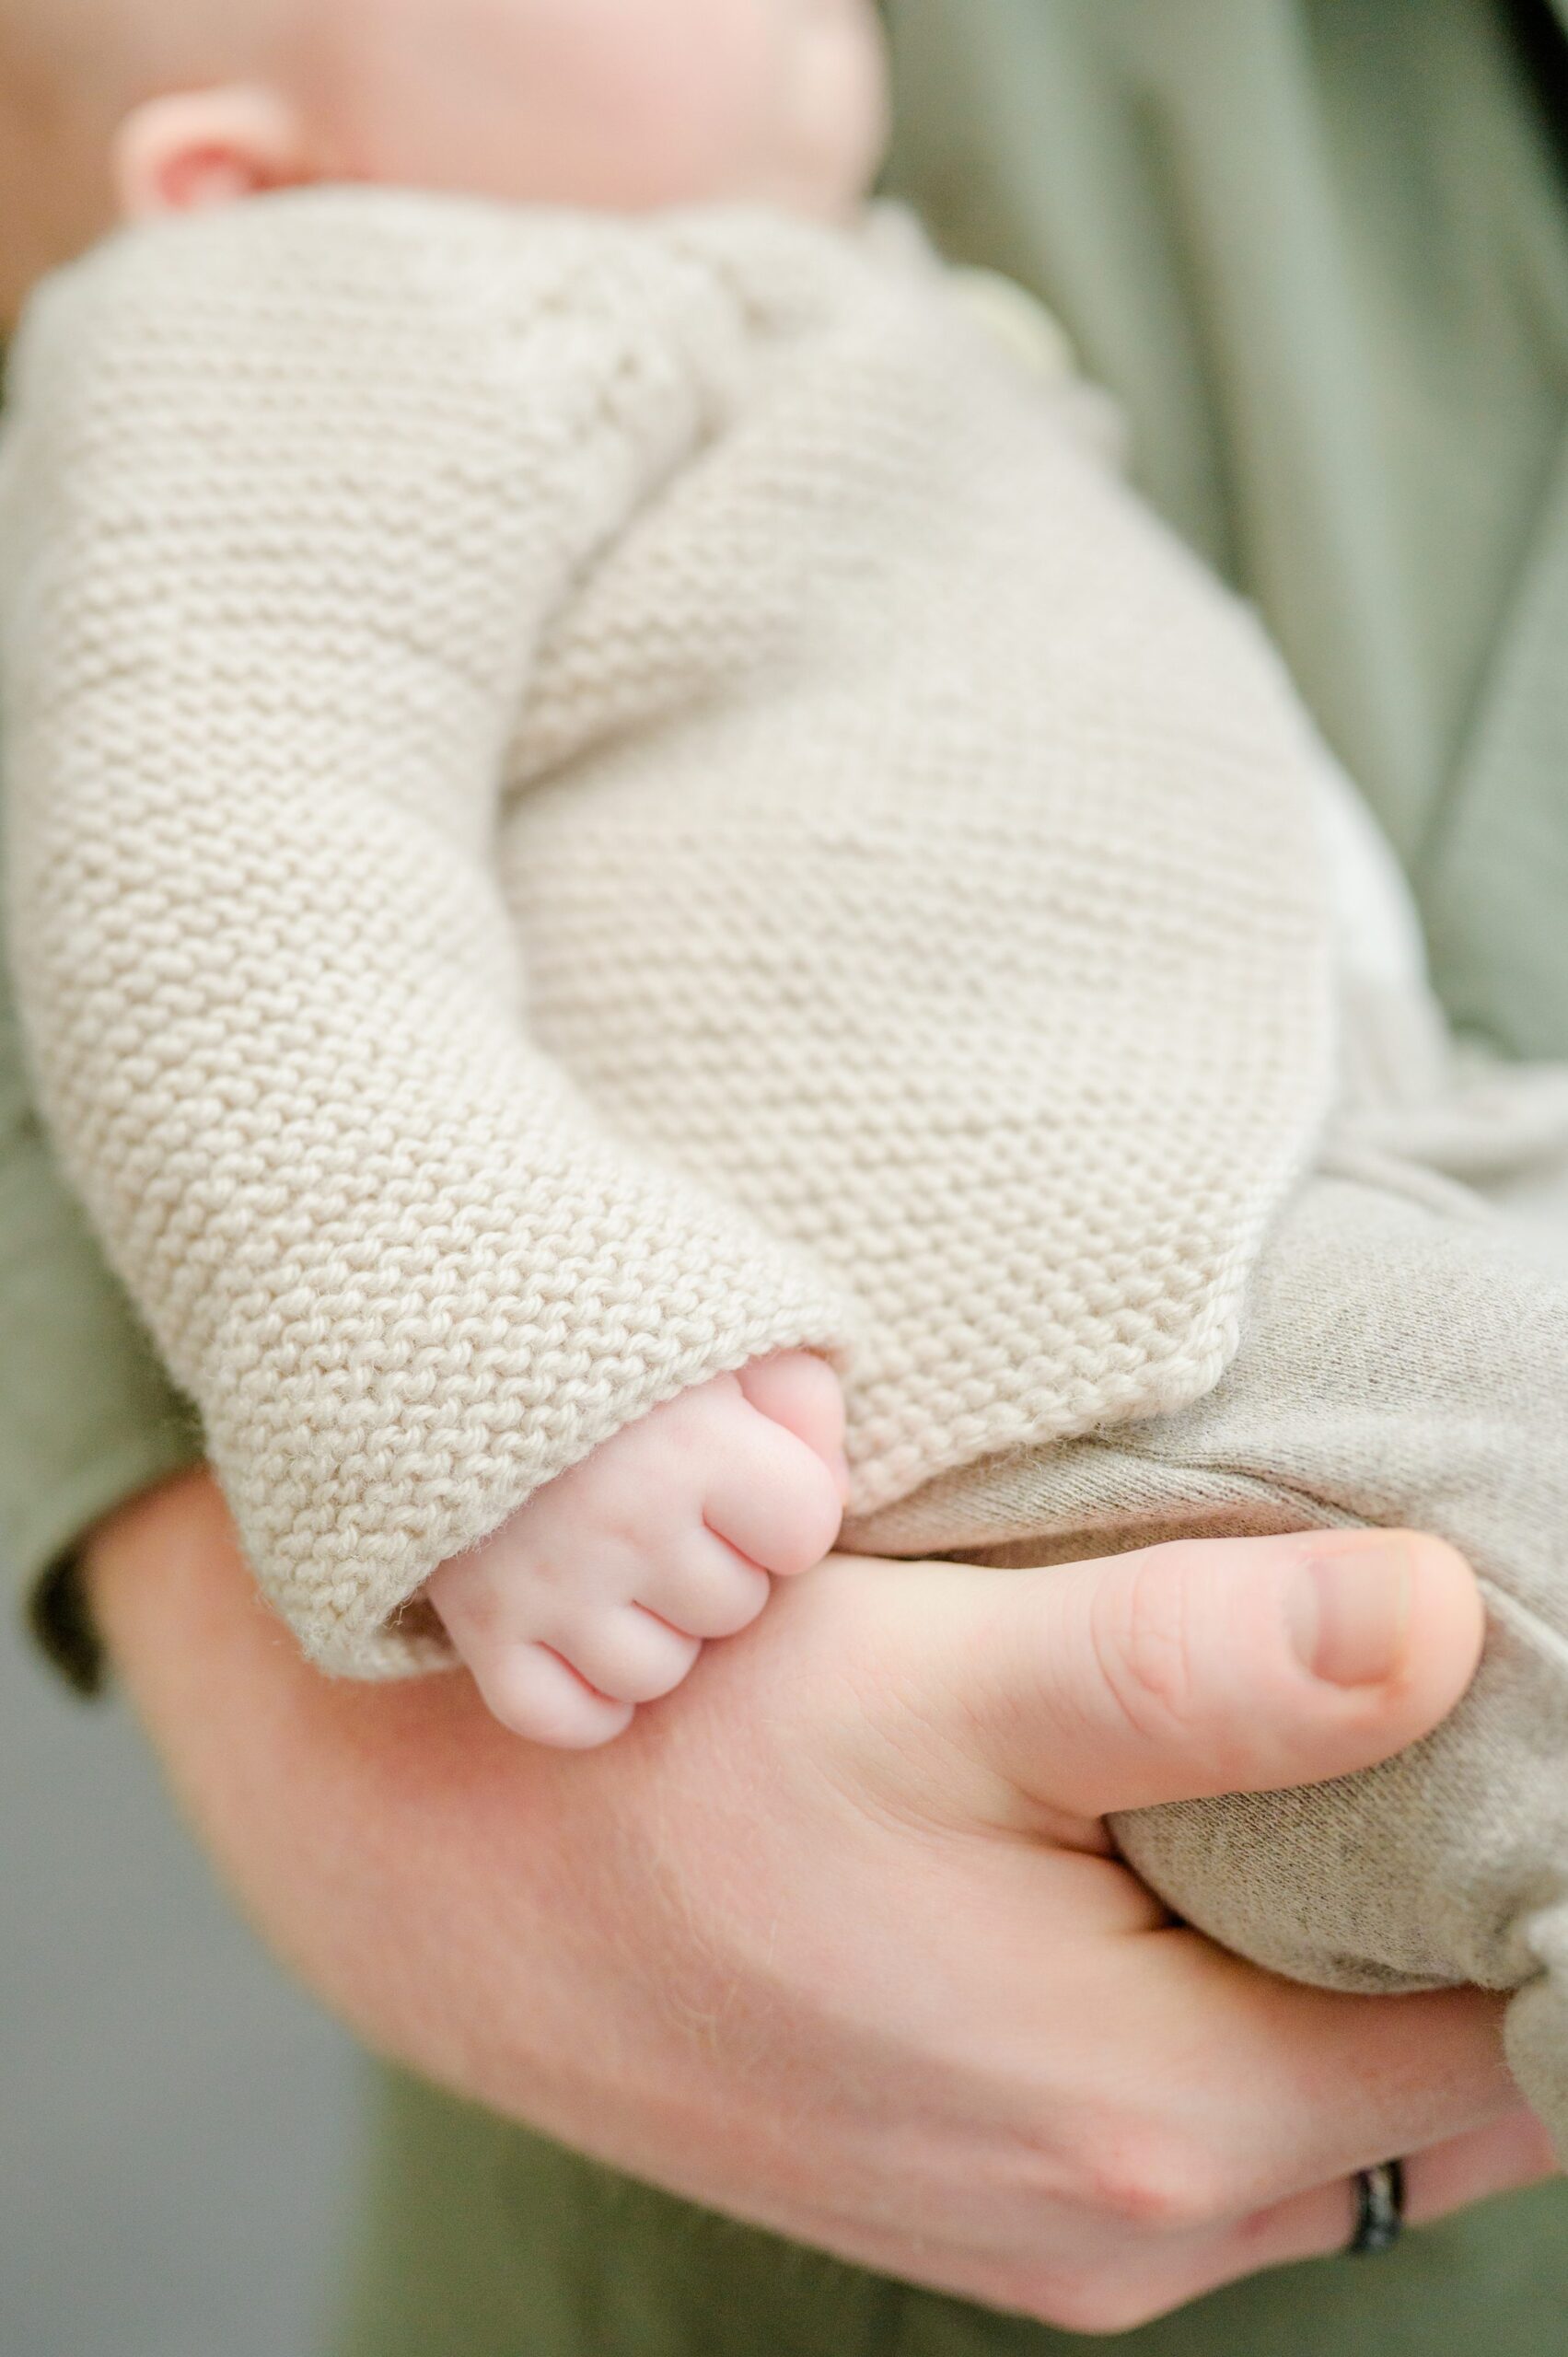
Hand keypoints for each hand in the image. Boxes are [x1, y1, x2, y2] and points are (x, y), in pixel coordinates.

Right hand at [89, 1475, 1553, 2332]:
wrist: (426, 1865)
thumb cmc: (673, 1762)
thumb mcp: (936, 1680)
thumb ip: (1204, 1668)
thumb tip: (1451, 1624)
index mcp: (1146, 2123)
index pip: (1493, 2047)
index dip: (1541, 1888)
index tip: (1530, 1743)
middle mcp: (1112, 2230)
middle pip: (1417, 2099)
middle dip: (1460, 1932)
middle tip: (1452, 1737)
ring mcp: (1032, 2229)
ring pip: (1306, 2118)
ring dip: (1343, 1969)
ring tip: (1326, 1781)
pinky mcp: (967, 2189)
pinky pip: (1188, 2130)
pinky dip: (1235, 2010)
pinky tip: (1180, 1864)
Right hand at [426, 1353, 847, 1745]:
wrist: (440, 1313)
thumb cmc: (606, 1320)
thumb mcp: (723, 1322)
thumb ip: (804, 1399)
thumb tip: (831, 1501)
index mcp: (694, 1444)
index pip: (803, 1533)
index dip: (784, 1502)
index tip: (740, 1463)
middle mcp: (622, 1525)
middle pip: (735, 1607)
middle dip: (718, 1558)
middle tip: (669, 1501)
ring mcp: (546, 1585)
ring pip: (658, 1673)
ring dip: (656, 1625)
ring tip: (623, 1557)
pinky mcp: (480, 1625)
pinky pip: (564, 1720)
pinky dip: (585, 1696)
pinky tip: (585, 1633)